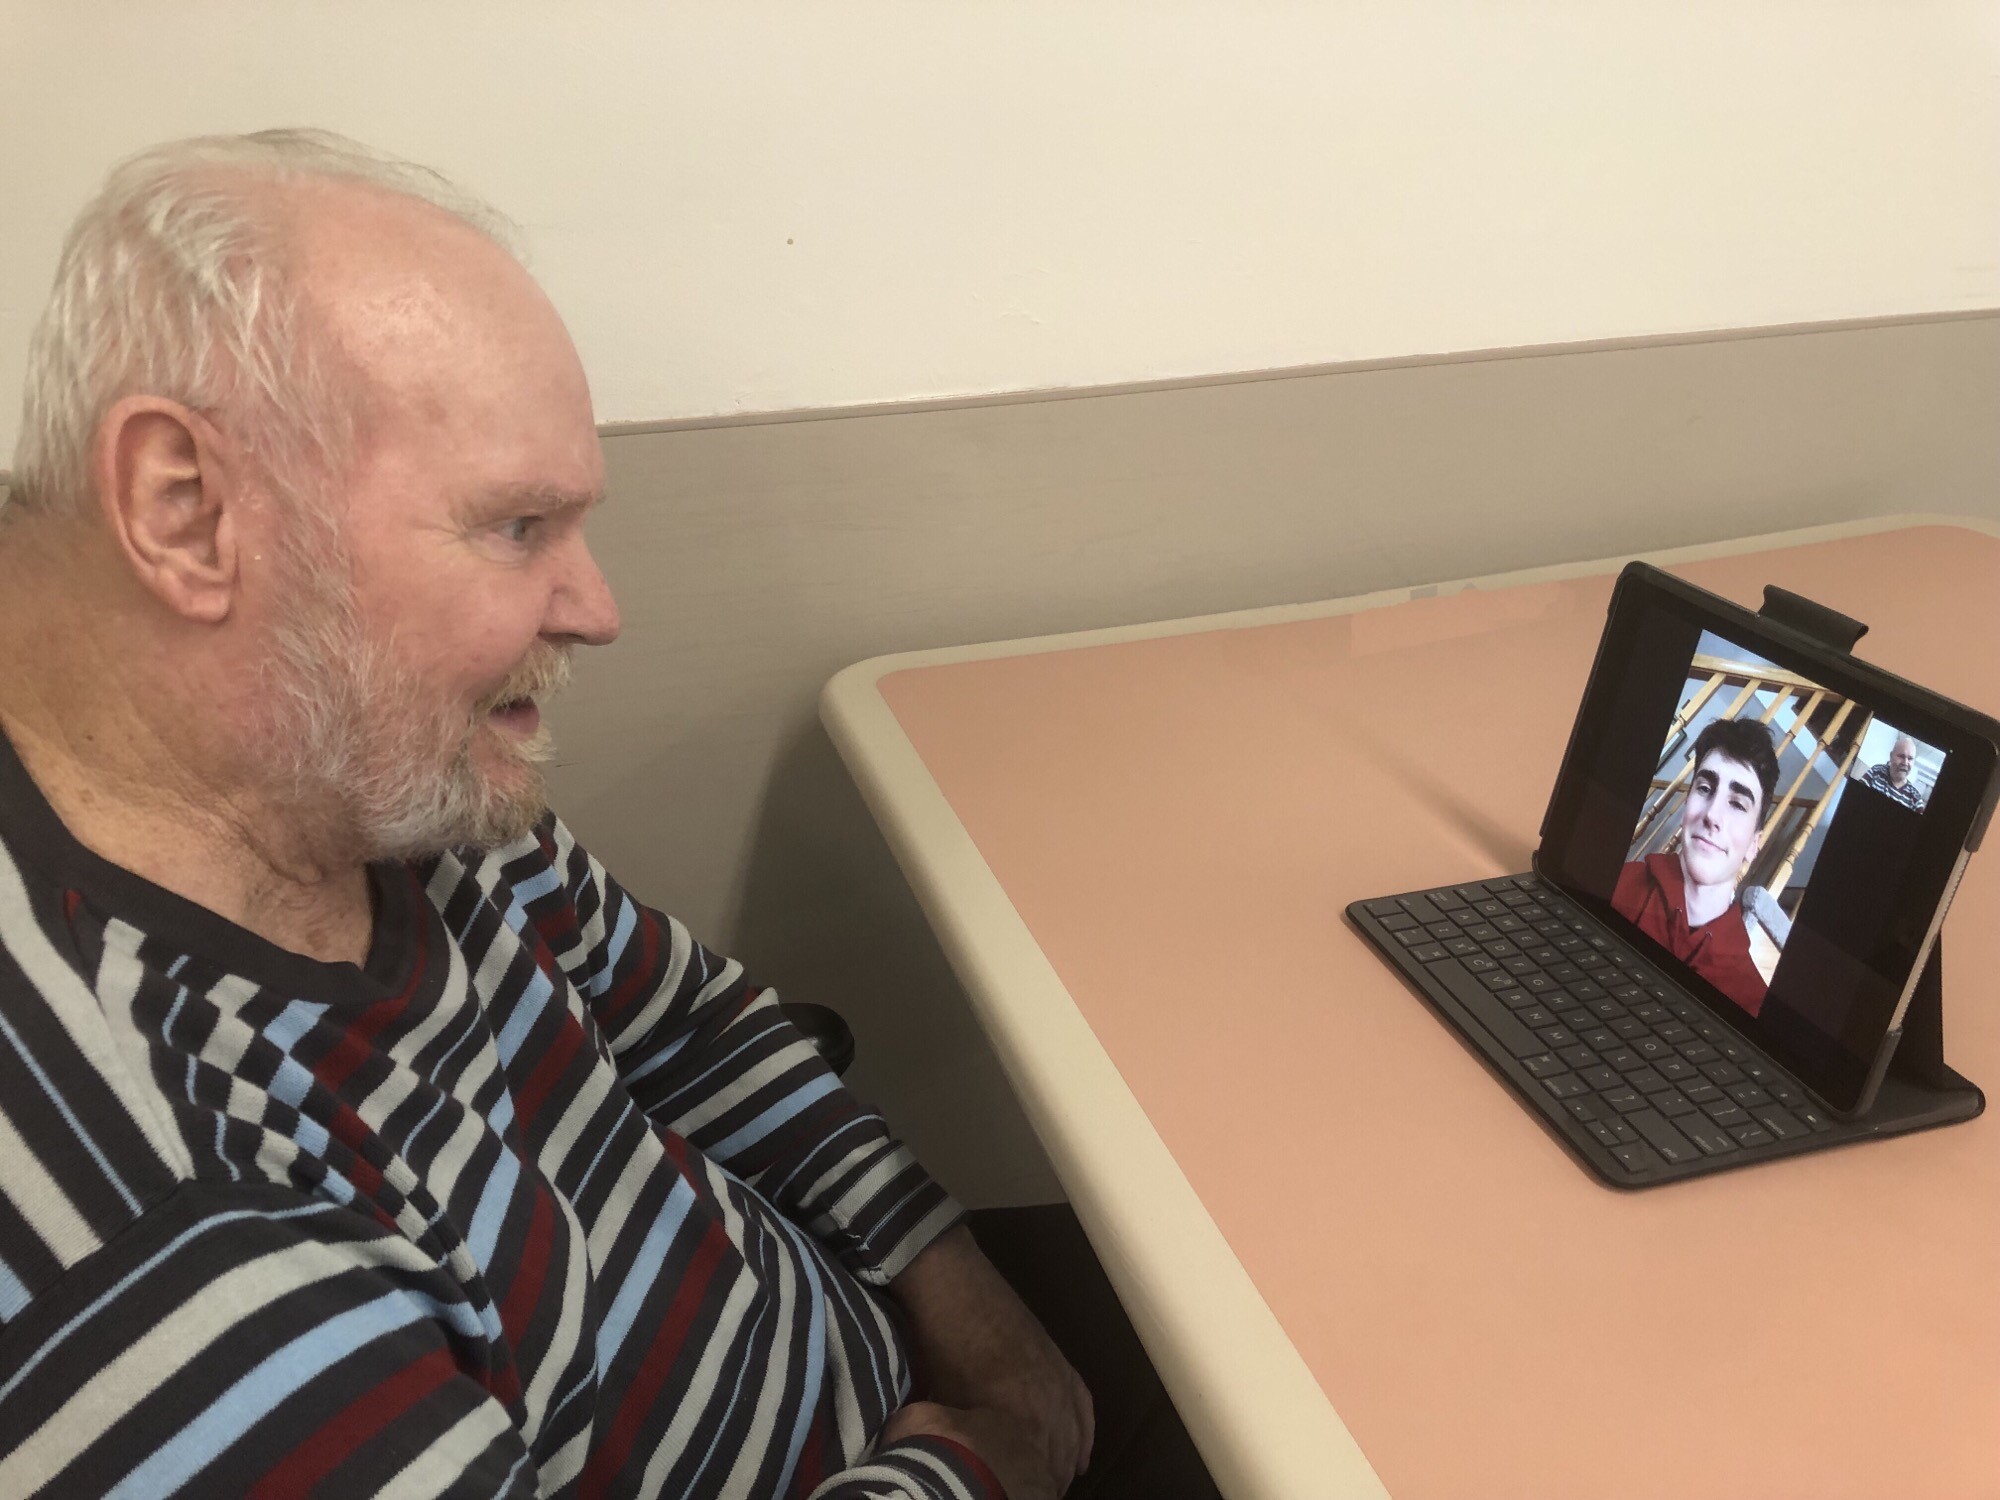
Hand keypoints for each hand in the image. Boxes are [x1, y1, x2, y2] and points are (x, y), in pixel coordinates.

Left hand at [889, 1226, 1092, 1493]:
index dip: (1030, 1487)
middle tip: (1032, 1492)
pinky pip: (1082, 1406)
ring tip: (1053, 1482)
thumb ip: (967, 1440)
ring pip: (1075, 1434)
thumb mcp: (947, 1408)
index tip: (1016, 1494)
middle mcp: (1053, 1403)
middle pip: (1060, 1459)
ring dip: (1065, 1460)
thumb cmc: (942, 1351)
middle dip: (1047, 1478)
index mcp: (1025, 1419)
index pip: (1039, 1472)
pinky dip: (1083, 1431)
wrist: (952, 1287)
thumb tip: (962, 1463)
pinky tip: (1081, 1454)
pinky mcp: (1058, 1360)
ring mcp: (1059, 1378)